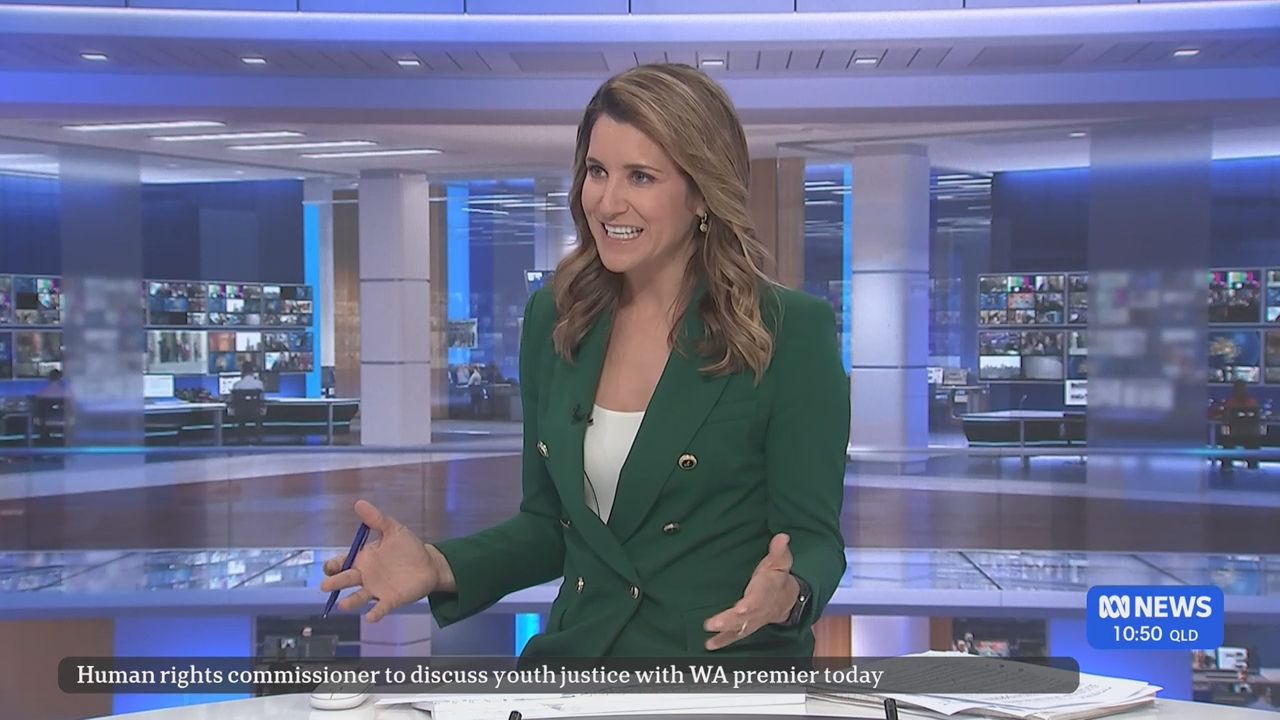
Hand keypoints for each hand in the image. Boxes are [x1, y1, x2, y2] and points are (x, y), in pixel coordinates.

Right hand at [319, 500, 454, 621]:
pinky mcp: (391, 600)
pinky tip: (370, 617)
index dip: (334, 565)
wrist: (429, 562)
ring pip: (359, 597)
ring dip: (350, 602)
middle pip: (345, 580)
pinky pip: (380, 607)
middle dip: (335, 583)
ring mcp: (377, 590)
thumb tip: (359, 503)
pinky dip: (375, 612)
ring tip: (342, 606)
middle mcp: (366, 576)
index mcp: (363, 559)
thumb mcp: (392, 530)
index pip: (341, 563)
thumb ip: (376, 519)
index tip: (332, 566)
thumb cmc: (407, 547)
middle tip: (325, 586)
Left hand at [702, 533, 798, 650]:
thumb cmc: (777, 578)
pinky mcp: (746, 626)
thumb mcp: (780, 562)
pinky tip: (710, 645)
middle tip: (713, 623)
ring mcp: (752, 620)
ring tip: (709, 633)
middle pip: (744, 617)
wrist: (787, 600)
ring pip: (739, 628)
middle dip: (729, 620)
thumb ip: (778, 551)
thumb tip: (782, 536)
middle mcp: (758, 609)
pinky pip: (735, 635)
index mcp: (766, 592)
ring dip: (724, 632)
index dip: (749, 605)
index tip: (741, 608)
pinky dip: (723, 641)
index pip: (758, 599)